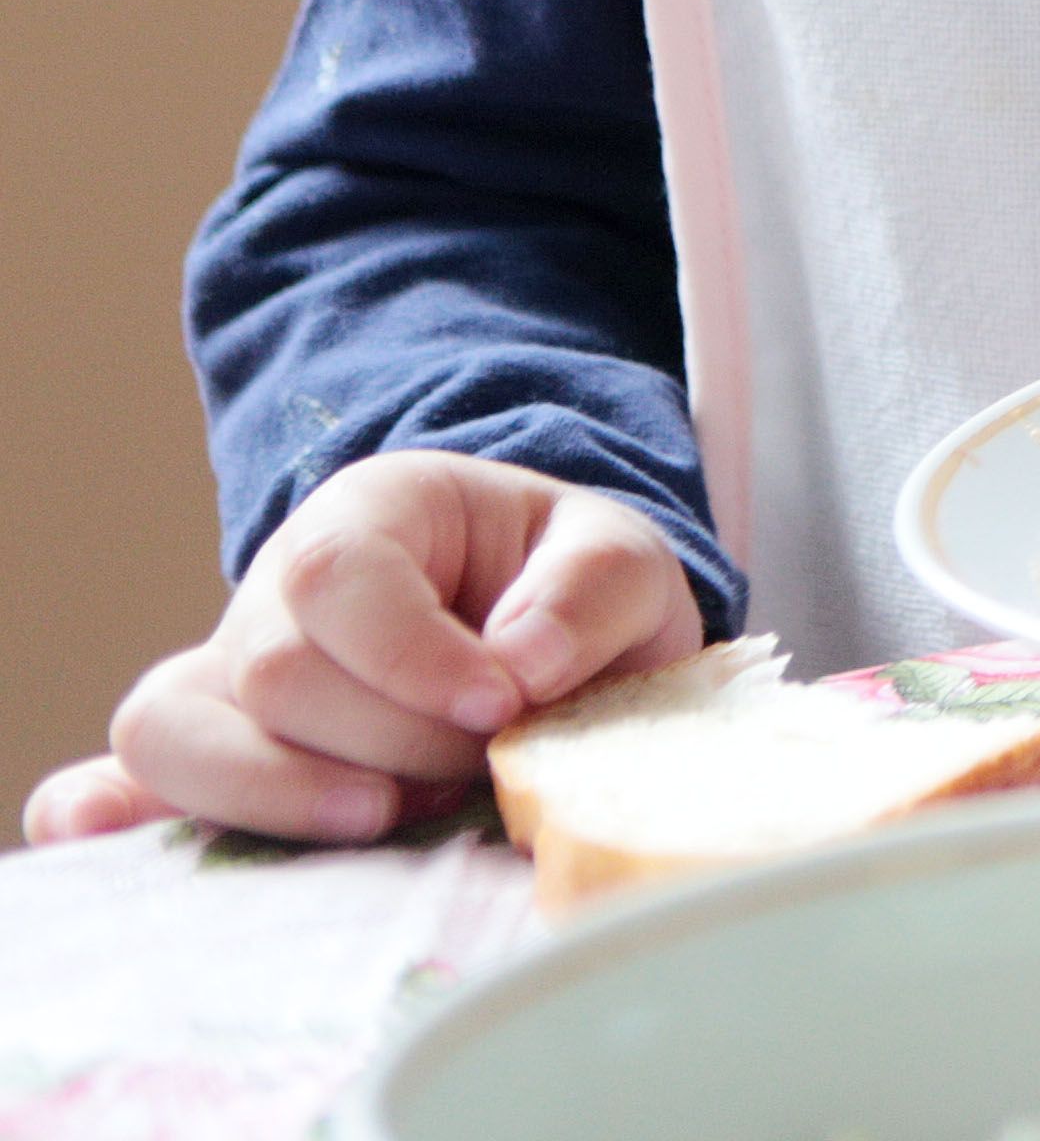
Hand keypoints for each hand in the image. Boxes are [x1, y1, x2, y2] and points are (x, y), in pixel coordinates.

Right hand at [20, 454, 701, 847]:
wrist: (546, 643)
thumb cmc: (569, 592)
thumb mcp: (620, 561)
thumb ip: (591, 592)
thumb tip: (520, 663)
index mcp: (373, 514)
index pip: (339, 573)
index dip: (408, 654)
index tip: (498, 707)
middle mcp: (278, 594)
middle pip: (276, 672)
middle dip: (388, 737)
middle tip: (476, 763)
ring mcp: (230, 680)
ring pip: (178, 733)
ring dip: (280, 794)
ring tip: (385, 817)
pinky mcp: (213, 760)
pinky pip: (122, 779)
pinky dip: (105, 813)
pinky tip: (111, 840)